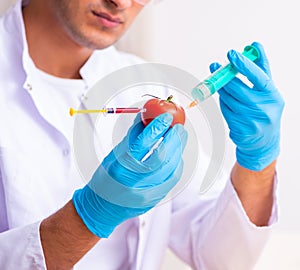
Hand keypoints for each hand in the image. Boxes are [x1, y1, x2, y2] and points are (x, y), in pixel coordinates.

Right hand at [72, 113, 186, 237]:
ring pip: (171, 168)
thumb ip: (132, 137)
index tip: (166, 117)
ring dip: (178, 150)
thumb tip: (146, 118)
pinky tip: (176, 154)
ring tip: (180, 137)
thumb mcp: (114, 155)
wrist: (103, 208)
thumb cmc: (106, 180)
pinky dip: (177, 163)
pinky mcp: (155, 199)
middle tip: (178, 126)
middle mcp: (134, 183)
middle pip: (161, 157)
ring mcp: (146, 194)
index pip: (142, 145)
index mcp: (120, 168)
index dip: (156, 128)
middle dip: (173, 139)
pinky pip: (172, 179)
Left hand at [210, 42, 284, 170]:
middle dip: (223, 77)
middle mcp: (263, 108)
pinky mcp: (239, 129)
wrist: (264, 140)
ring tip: (222, 85)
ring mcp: (251, 120)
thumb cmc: (265, 109)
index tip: (232, 54)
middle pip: (237, 88)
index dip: (244, 64)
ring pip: (228, 99)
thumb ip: (261, 68)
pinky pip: (225, 110)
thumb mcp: (268, 89)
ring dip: (222, 90)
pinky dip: (223, 103)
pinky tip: (227, 102)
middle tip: (214, 67)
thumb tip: (254, 46)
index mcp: (272, 95)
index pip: (257, 76)